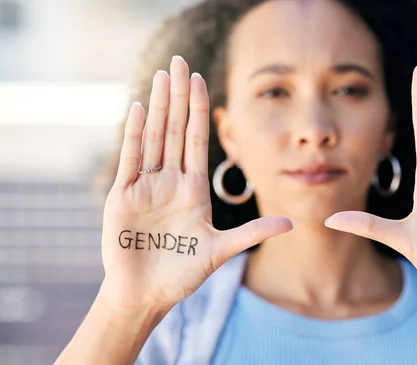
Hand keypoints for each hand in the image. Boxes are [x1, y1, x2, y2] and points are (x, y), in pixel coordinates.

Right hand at [100, 56, 292, 311]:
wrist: (148, 294)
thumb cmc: (183, 273)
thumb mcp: (221, 249)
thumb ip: (252, 232)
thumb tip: (292, 222)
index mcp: (192, 189)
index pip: (197, 140)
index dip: (199, 111)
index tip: (203, 80)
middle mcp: (169, 181)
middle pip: (176, 130)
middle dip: (179, 96)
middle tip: (181, 61)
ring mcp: (146, 186)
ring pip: (154, 137)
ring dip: (158, 106)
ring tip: (162, 75)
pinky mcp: (123, 196)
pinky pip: (131, 159)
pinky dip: (135, 135)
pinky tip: (139, 108)